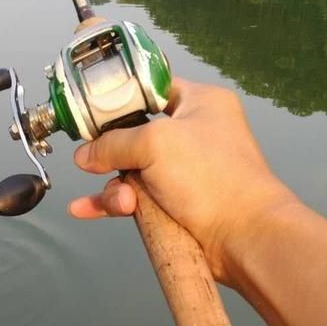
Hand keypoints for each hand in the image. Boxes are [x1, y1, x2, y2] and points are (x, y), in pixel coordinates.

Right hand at [68, 77, 295, 285]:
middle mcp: (192, 134)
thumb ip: (112, 143)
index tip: (91, 113)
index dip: (119, 99)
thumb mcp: (155, 144)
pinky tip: (85, 209)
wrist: (242, 237)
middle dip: (113, 156)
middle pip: (133, 135)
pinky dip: (112, 203)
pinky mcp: (175, 203)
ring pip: (130, 172)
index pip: (150, 88)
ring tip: (125, 204)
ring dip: (117, 189)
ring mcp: (183, 172)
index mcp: (199, 103)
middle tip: (98, 165)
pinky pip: (133, 198)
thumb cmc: (213, 178)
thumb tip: (84, 155)